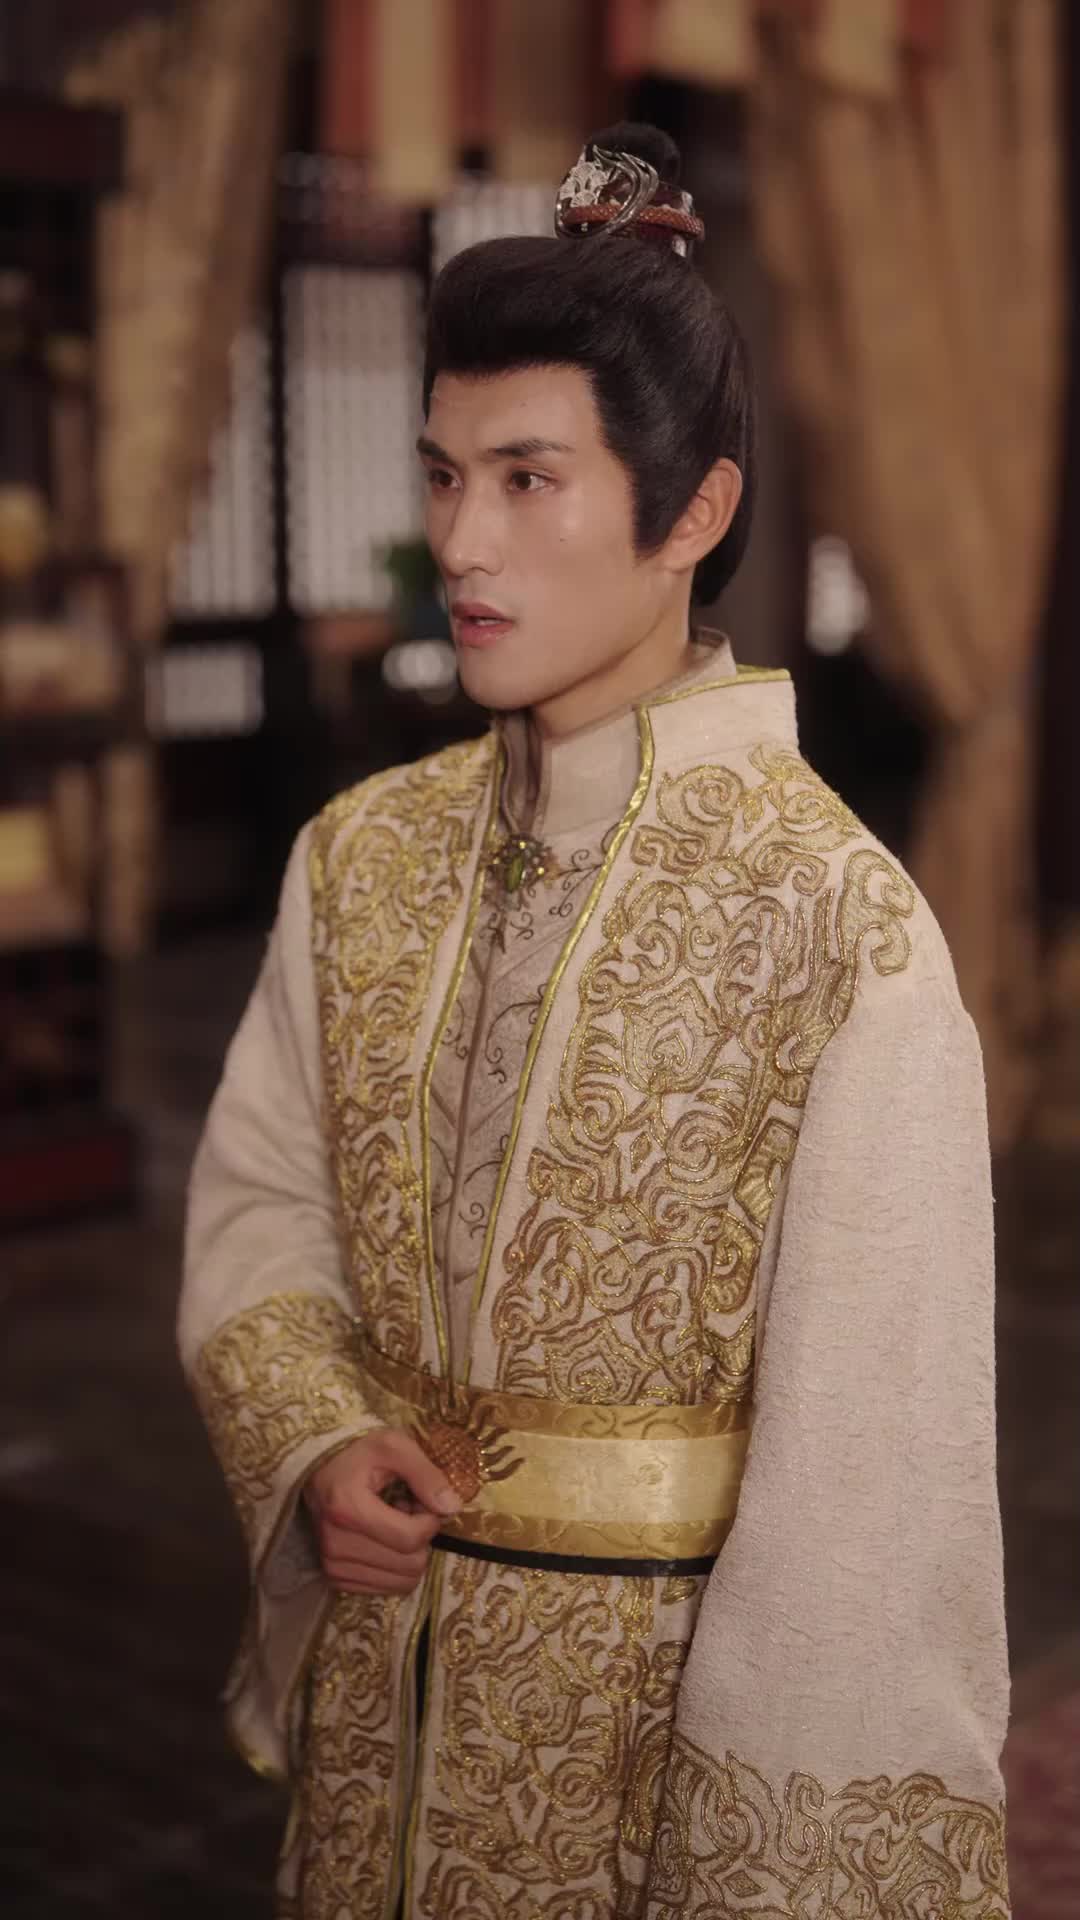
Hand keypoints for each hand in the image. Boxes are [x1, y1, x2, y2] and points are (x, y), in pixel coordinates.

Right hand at [304, 1428, 460, 1594]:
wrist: (318, 1467)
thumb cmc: (358, 1452)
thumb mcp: (394, 1446)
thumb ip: (426, 1474)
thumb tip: (452, 1508)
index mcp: (348, 1509)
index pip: (410, 1538)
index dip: (430, 1521)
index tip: (422, 1502)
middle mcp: (336, 1545)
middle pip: (409, 1565)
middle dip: (419, 1538)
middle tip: (407, 1511)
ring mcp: (333, 1566)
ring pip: (401, 1582)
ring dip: (407, 1554)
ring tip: (393, 1524)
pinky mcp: (334, 1579)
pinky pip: (385, 1589)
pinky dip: (393, 1567)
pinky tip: (381, 1540)